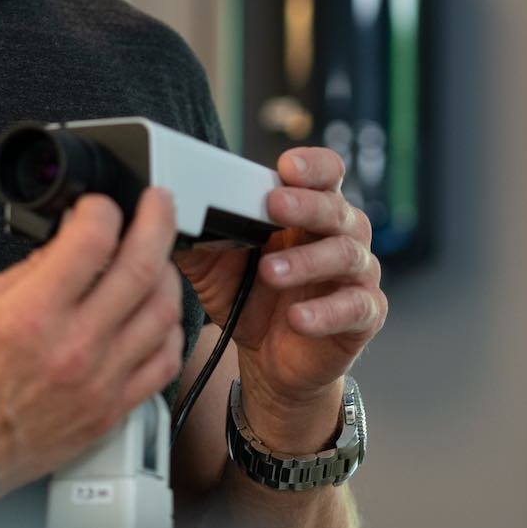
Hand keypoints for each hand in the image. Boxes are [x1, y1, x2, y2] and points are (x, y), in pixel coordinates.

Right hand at [0, 189, 184, 505]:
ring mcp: (99, 384)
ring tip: (157, 257)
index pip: (91, 240)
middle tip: (156, 205)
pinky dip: (169, 329)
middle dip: (156, 222)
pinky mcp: (111, 412)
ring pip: (163, 312)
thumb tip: (65, 243)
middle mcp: (72, 349)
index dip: (102, 208)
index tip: (100, 205)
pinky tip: (157, 314)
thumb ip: (26, 270)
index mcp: (30, 316)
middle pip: (142, 268)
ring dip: (167, 273)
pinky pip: (164, 362)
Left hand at [176, 148, 386, 421]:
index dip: (313, 166)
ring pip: (346, 255)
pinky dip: (326, 312)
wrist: (270, 361)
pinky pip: (355, 306)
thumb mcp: (214, 266)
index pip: (327, 173)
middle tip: (273, 206)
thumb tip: (162, 213)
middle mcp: (342, 235)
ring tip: (270, 271)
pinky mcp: (364, 315)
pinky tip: (298, 318)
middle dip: (305, 205)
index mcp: (311, 211)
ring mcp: (357, 274)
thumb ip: (198, 238)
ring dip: (307, 261)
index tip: (286, 166)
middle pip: (336, 208)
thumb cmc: (250, 299)